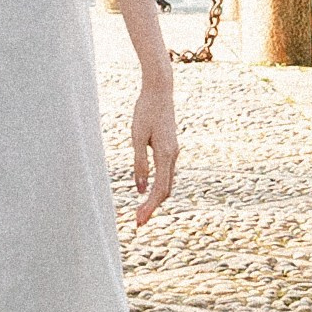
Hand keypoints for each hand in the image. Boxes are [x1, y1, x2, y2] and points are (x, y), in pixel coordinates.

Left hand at [130, 71, 178, 225]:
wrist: (160, 90)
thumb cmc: (145, 111)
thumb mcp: (137, 137)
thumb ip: (139, 163)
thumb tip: (140, 189)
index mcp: (165, 154)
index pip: (160, 189)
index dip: (150, 207)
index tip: (139, 221)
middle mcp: (173, 155)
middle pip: (166, 189)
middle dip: (153, 207)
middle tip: (138, 221)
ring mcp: (174, 151)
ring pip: (168, 182)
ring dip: (156, 198)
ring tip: (141, 210)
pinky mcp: (170, 147)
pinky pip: (167, 172)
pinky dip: (159, 186)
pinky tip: (149, 190)